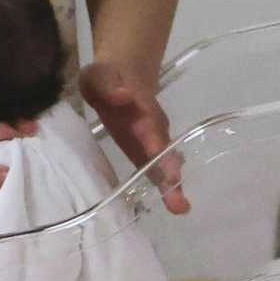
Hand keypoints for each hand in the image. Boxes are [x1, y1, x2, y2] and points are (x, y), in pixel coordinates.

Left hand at [79, 59, 188, 214]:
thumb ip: (109, 86)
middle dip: (169, 173)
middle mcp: (152, 127)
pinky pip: (159, 170)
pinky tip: (176, 206)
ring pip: (165, 163)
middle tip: (178, 199)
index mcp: (139, 108)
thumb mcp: (99, 76)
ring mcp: (152, 140)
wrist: (122, 74)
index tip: (158, 156)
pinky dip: (167, 187)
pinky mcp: (146, 151)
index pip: (149, 126)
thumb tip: (123, 95)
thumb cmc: (105, 78)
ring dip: (172, 184)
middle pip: (163, 150)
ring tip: (180, 206)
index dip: (153, 141)